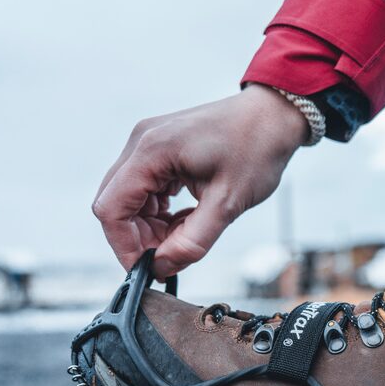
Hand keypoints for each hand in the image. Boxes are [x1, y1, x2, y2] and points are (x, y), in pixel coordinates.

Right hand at [92, 85, 308, 277]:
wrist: (273, 115)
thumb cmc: (256, 149)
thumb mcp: (227, 203)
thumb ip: (192, 241)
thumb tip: (161, 268)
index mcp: (152, 150)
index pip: (111, 208)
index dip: (124, 246)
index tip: (145, 270)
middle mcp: (141, 142)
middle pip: (115, 204)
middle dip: (138, 237)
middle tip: (171, 256)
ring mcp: (148, 142)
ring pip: (129, 199)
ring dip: (150, 226)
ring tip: (186, 236)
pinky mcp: (160, 148)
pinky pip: (145, 188)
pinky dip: (159, 211)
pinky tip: (187, 219)